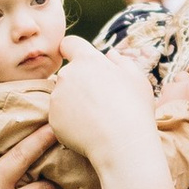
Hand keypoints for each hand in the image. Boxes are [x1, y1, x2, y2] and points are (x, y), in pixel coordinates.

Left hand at [43, 32, 159, 169]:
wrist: (123, 144)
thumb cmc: (134, 108)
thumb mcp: (136, 79)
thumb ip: (121, 62)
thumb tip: (110, 54)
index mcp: (87, 60)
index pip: (69, 44)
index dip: (74, 50)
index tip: (80, 61)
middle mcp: (67, 75)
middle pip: (68, 73)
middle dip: (80, 82)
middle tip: (101, 100)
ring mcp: (57, 97)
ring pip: (63, 95)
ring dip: (74, 102)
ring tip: (96, 117)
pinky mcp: (52, 119)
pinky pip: (60, 116)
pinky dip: (70, 121)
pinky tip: (88, 130)